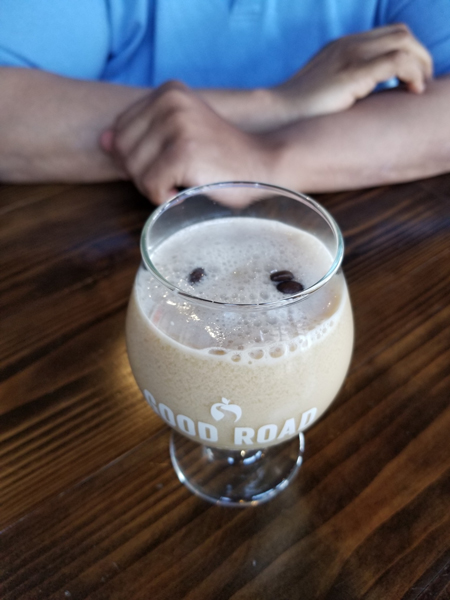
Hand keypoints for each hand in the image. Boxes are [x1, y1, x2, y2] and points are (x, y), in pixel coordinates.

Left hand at [100, 81, 274, 204]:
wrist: (266, 167)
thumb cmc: (222, 159)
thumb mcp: (181, 134)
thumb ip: (142, 134)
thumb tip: (102, 141)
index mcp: (167, 92)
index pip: (121, 131)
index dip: (142, 157)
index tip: (176, 160)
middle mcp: (169, 101)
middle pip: (123, 152)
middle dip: (146, 173)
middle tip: (182, 173)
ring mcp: (176, 125)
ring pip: (134, 171)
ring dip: (157, 186)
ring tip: (188, 179)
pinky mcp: (182, 152)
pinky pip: (150, 187)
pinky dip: (167, 198)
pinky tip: (191, 187)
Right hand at [272, 23, 432, 121]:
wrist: (276, 117)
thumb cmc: (299, 115)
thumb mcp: (327, 92)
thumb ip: (349, 87)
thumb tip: (371, 100)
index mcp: (342, 47)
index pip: (388, 35)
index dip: (408, 54)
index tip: (411, 81)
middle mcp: (347, 45)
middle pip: (401, 34)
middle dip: (419, 57)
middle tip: (419, 85)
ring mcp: (349, 56)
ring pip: (404, 42)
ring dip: (420, 64)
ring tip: (417, 89)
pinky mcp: (352, 73)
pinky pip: (398, 61)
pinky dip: (413, 74)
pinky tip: (411, 92)